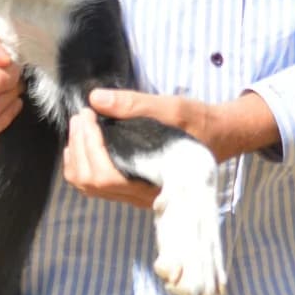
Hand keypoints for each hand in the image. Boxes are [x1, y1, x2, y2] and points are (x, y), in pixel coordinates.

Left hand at [63, 87, 279, 202]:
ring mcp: (133, 195)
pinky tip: (85, 139)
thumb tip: (96, 99)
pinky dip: (81, 161)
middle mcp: (141, 195)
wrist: (218, 137)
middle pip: (90, 182)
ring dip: (76, 154)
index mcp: (154, 181)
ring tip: (81, 125)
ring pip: (87, 186)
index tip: (88, 114)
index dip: (89, 144)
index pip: (106, 175)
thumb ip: (134, 105)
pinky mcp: (129, 189)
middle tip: (82, 116)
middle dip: (79, 146)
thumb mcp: (172, 108)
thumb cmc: (198, 123)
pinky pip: (94, 184)